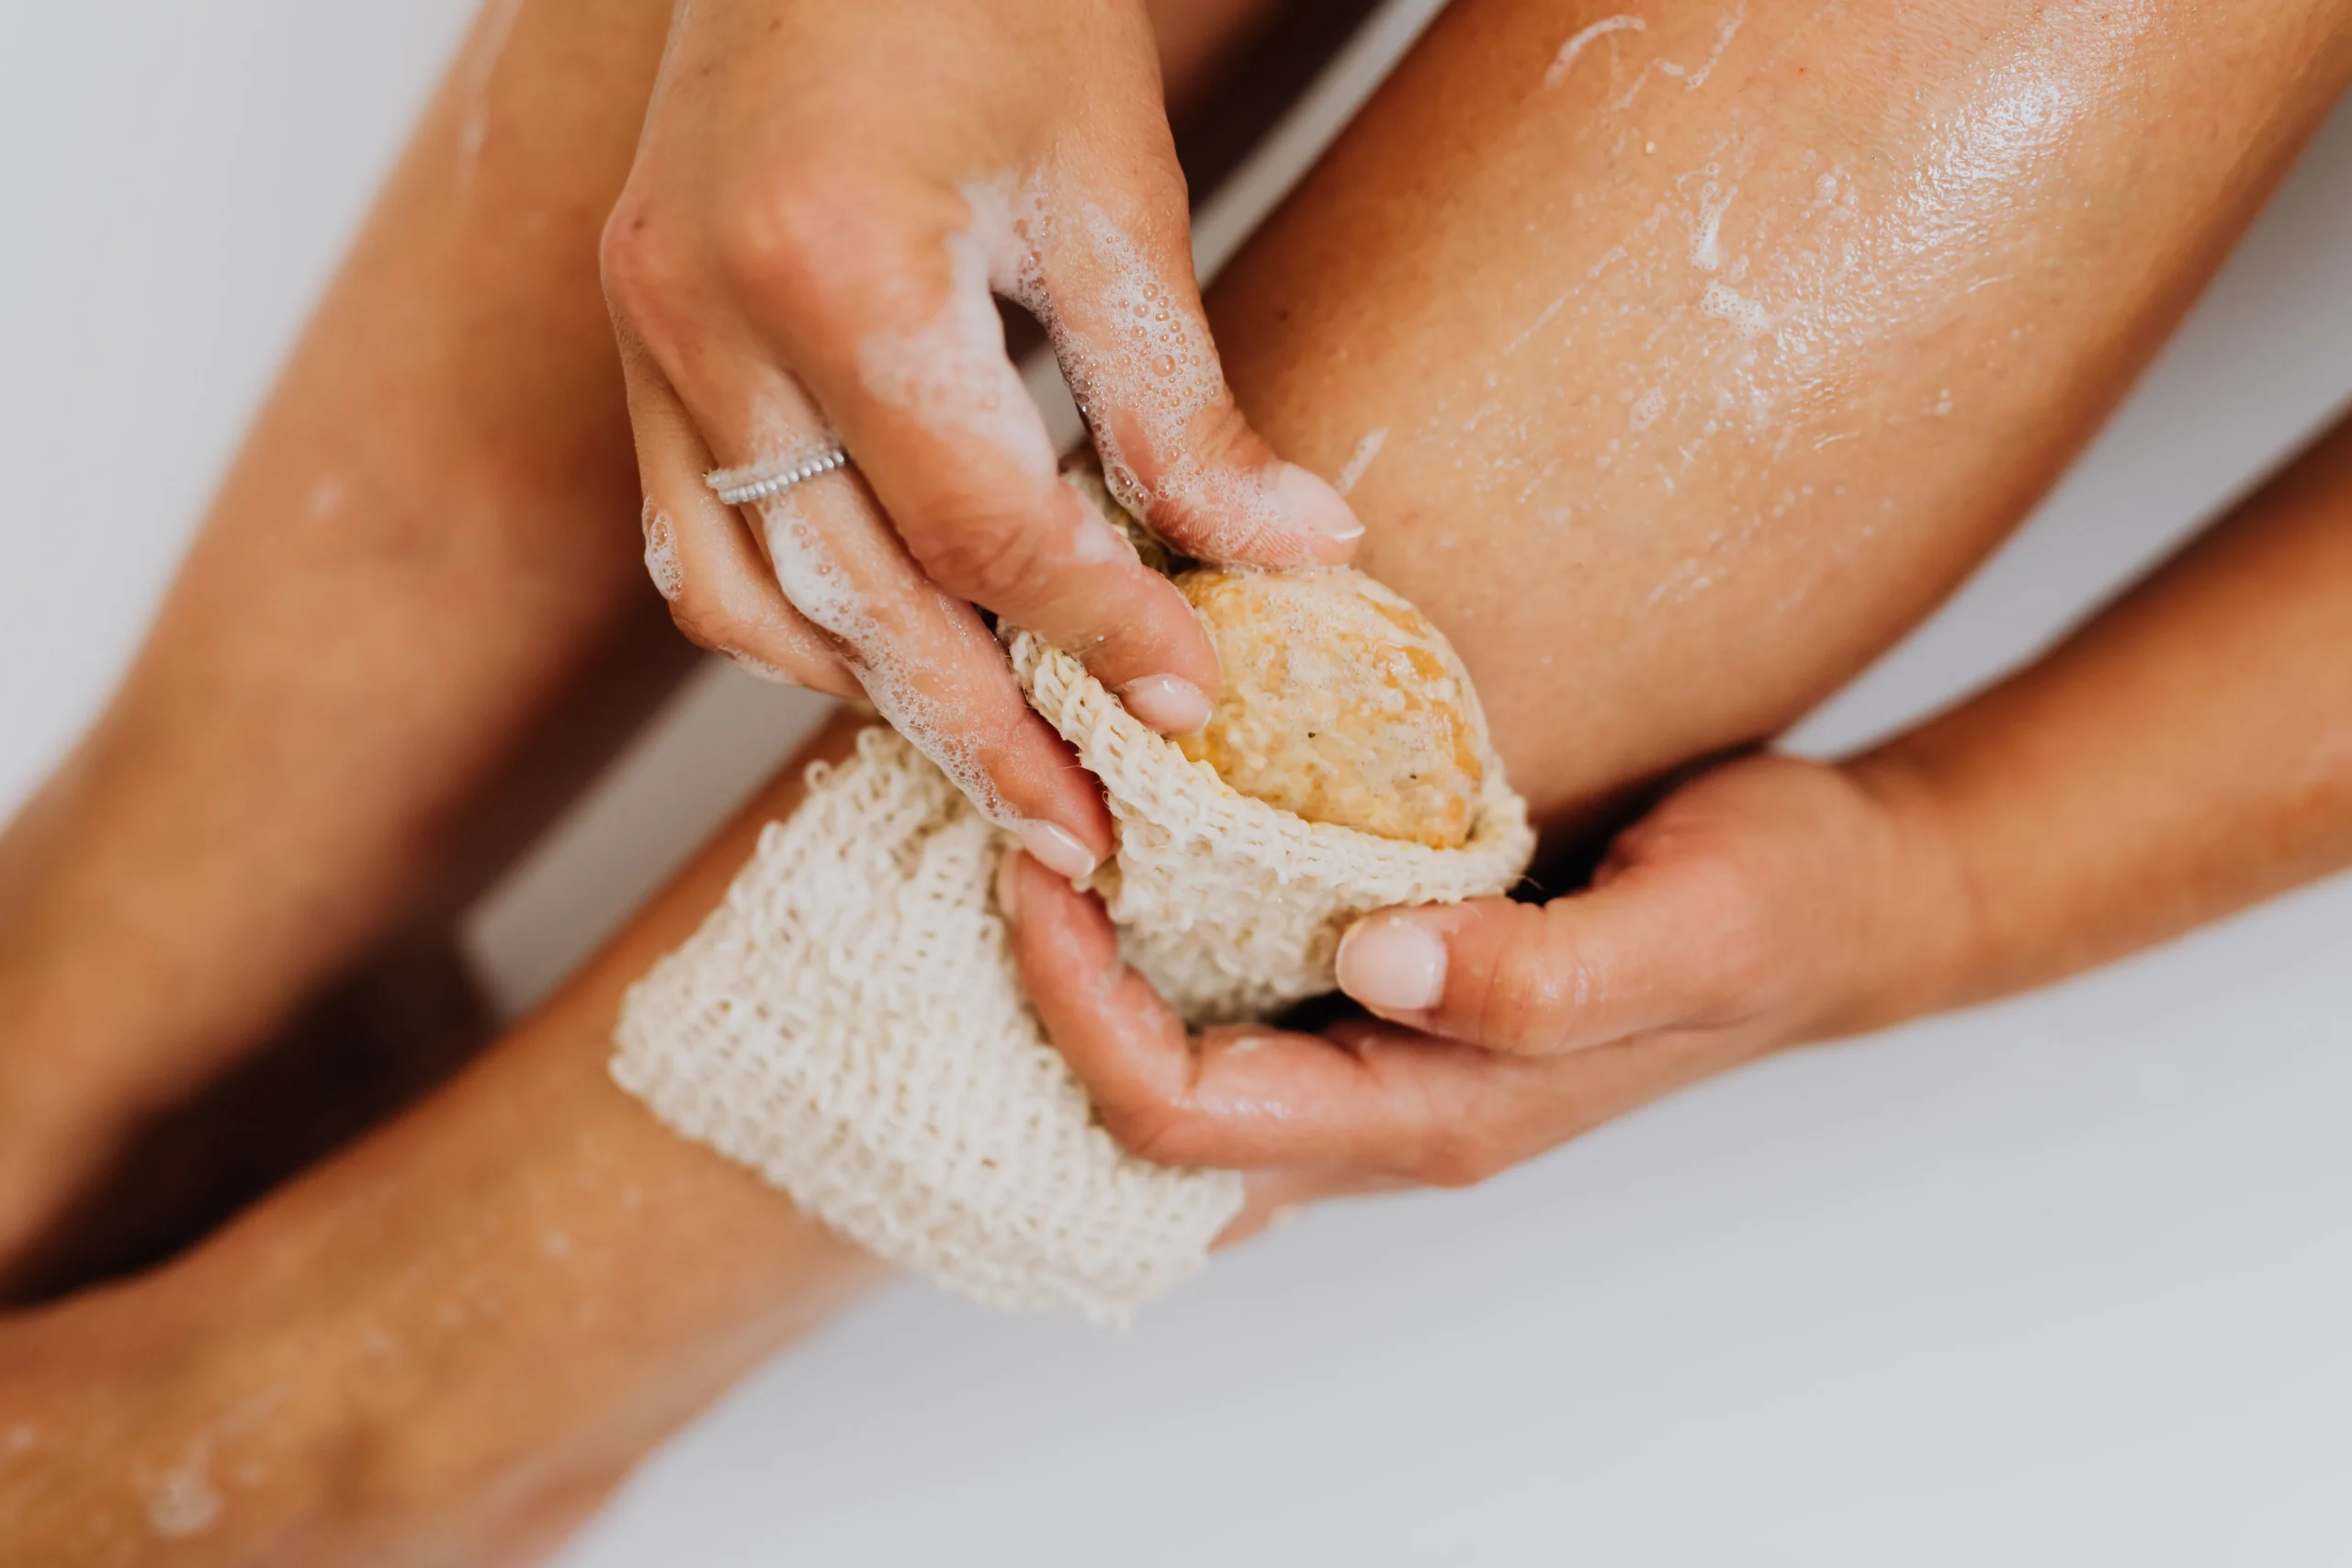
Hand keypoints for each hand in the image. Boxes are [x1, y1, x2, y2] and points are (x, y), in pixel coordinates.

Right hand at [601, 0, 1362, 878]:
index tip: (1196, 714)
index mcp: (838, 265)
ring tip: (995, 765)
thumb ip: (1182, 400)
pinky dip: (793, 621)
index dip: (1098, 633)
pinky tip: (887, 652)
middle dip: (978, 734)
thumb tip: (1290, 558)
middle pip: (849, 600)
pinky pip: (694, 542)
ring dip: (873, 695)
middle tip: (1082, 837)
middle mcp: (705, 316)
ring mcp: (646, 331)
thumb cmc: (992, 0)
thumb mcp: (1111, 190)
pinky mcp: (634, 335)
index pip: (981, 526)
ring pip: (742, 599)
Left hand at [998, 753, 1972, 1210]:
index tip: (1036, 860)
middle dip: (1047, 997)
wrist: (1847, 906)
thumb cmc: (1782, 907)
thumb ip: (1542, 977)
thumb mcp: (1693, 928)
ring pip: (1176, 1077)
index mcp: (1433, 1114)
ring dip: (1087, 981)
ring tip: (1041, 838)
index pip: (1180, 1110)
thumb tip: (1374, 963)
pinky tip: (1133, 855)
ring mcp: (1379, 1070)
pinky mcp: (1387, 1011)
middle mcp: (1383, 1113)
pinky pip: (1231, 1016)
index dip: (1076, 1006)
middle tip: (1011, 837)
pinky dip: (1157, 953)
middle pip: (1143, 1116)